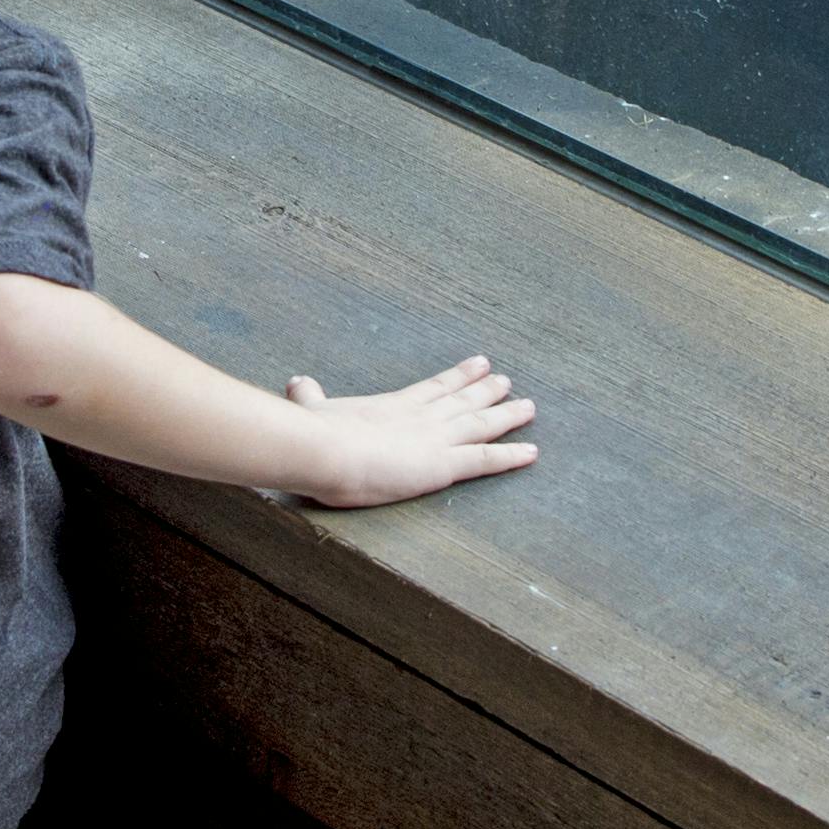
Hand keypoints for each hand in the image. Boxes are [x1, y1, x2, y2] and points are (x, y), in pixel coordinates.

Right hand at [283, 355, 535, 507]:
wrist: (323, 450)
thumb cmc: (314, 435)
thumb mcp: (311, 410)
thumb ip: (309, 397)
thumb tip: (296, 381)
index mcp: (391, 406)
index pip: (432, 388)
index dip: (457, 377)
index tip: (479, 364)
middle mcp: (420, 418)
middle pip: (462, 401)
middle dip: (486, 391)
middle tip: (507, 380)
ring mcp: (434, 439)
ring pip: (481, 424)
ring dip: (507, 415)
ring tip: (528, 405)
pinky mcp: (442, 465)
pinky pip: (486, 460)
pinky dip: (511, 456)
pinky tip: (533, 452)